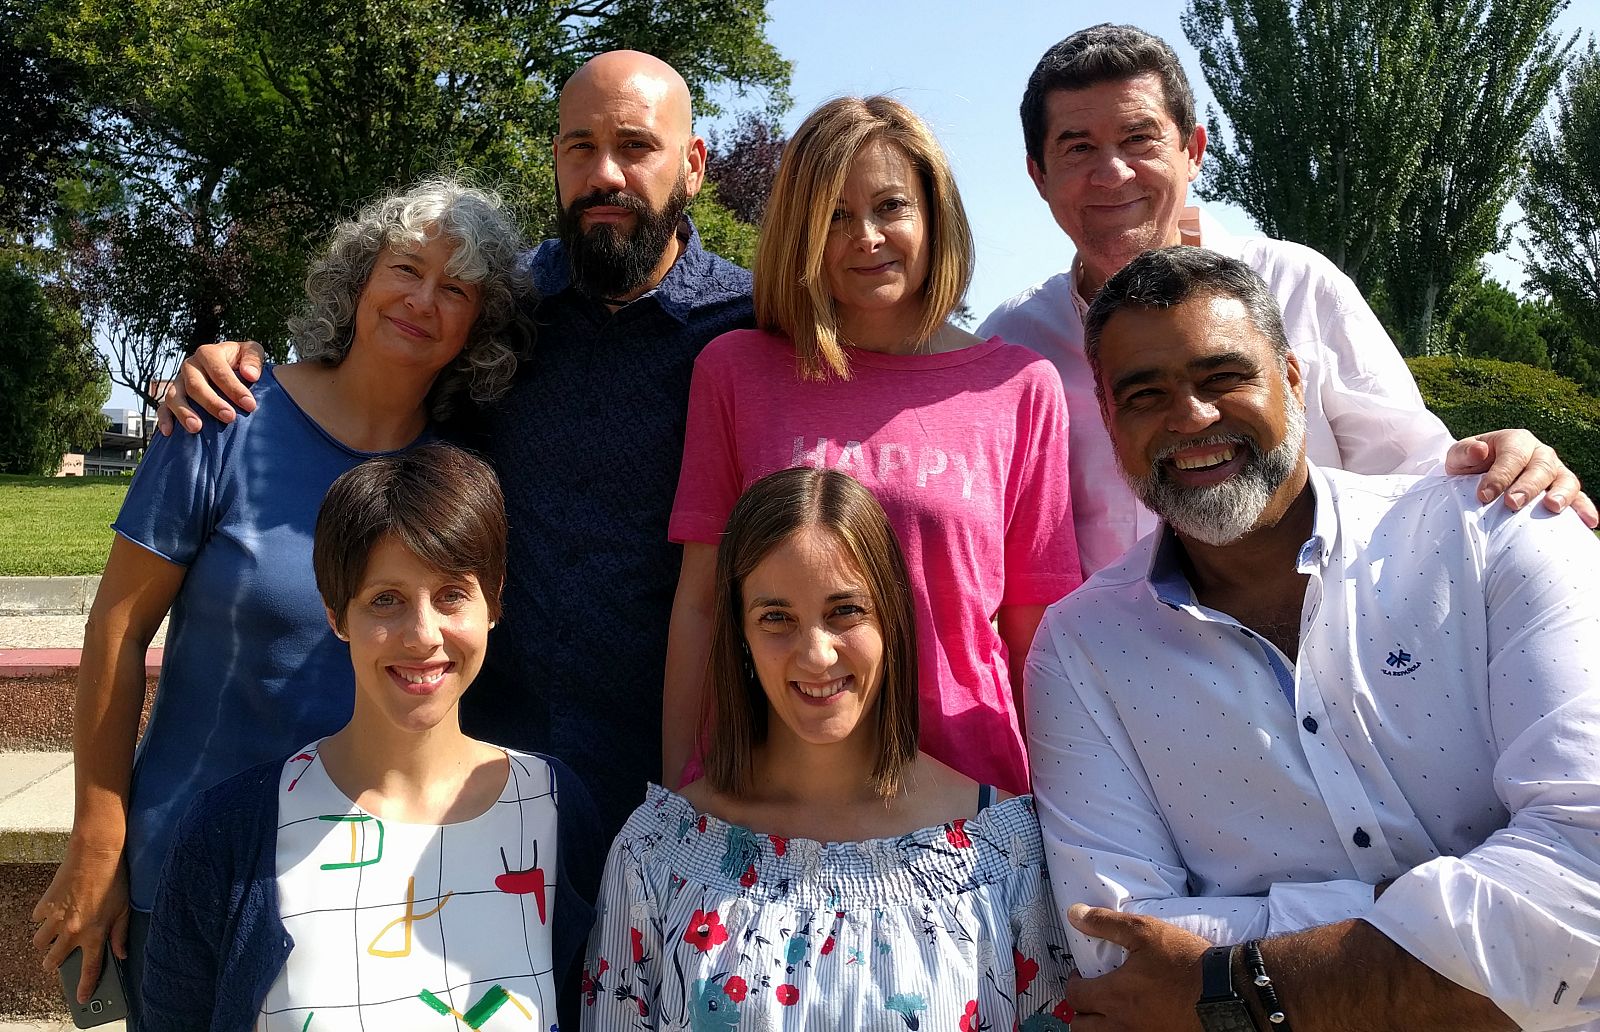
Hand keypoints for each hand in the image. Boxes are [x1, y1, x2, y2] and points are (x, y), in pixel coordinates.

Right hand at [31, 842, 129, 1004]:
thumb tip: (121, 954)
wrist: (96, 853)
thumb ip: (121, 935)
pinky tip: (53, 910)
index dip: (86, 986)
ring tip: (53, 934)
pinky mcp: (45, 904)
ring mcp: (56, 918)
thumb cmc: (115, 880)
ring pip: (39, 942)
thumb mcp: (124, 909)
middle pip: (54, 960)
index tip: (83, 998)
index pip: (89, 968)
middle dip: (53, 963)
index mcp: (95, 934)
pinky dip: (42, 917)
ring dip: (45, 941)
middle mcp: (72, 931)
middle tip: (55, 961)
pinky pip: (37, 919)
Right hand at [156, 339, 266, 434]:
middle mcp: (190, 366)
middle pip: (195, 385)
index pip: (219, 371)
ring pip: (174, 396)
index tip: (250, 404)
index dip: (234, 388)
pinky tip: (169, 432)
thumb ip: (253, 359)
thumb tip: (250, 375)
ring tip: (197, 428)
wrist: (229, 367)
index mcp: (208, 354)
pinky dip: (164, 419)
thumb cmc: (241, 362)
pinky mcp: (173, 397)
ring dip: (184, 412)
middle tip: (229, 417)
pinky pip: (162, 408)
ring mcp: (178, 382)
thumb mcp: (251, 352)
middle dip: (212, 402)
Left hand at [1064, 904, 1209, 1031]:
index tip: (1080, 975)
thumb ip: (1106, 923)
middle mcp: (1123, 1024)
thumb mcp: (1145, 931)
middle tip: (1090, 996)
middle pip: (1081, 1027)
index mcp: (1115, 996)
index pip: (1075, 997)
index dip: (1072, 984)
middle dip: (1080, 1011)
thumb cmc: (1185, 962)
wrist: (1227, 991)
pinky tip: (1132, 1021)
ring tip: (1108, 1011)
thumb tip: (1075, 914)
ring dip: (1098, 1026)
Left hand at [1444, 428, 1596, 527]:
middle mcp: (1540, 453)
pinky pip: (1579, 498)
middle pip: (1541, 467)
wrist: (1478, 477)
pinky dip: (1585, 508)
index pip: (1512, 455)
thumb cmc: (1469, 466)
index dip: (1499, 475)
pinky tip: (1590, 522)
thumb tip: (1480, 450)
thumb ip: (1465, 451)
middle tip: (1512, 504)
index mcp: (1515, 441)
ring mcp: (1555, 472)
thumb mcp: (1459, 457)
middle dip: (1527, 486)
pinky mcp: (1563, 490)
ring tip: (1552, 508)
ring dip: (1562, 494)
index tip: (1484, 495)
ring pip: (1566, 479)